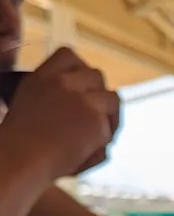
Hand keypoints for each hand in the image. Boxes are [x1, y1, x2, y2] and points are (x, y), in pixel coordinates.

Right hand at [1, 47, 119, 178]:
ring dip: (110, 113)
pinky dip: (104, 139)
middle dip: (98, 92)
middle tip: (93, 111)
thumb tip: (73, 94)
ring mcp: (85, 102)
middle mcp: (66, 84)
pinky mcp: (98, 124)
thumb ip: (50, 91)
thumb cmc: (19, 140)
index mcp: (44, 76)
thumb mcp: (27, 101)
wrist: (23, 160)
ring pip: (112, 99)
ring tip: (99, 130)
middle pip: (96, 75)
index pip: (68, 55)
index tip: (81, 84)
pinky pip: (110, 128)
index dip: (79, 69)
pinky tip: (90, 150)